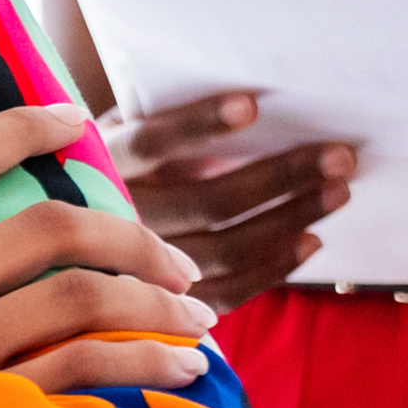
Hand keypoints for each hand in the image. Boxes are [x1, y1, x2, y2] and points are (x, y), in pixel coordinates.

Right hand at [0, 104, 214, 394]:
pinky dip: (141, 363)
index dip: (19, 129)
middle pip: (44, 226)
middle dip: (127, 233)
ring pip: (77, 296)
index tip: (72, 117)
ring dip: (153, 300)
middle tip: (172, 258)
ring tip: (196, 315)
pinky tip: (178, 370)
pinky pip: (79, 373)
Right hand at [95, 87, 348, 308]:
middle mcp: (119, 219)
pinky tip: (311, 241)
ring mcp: (141, 267)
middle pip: (208, 201)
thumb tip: (254, 106)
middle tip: (339, 156)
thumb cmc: (115, 168)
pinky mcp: (165, 303)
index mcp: (102, 165)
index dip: (198, 124)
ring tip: (337, 192)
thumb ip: (163, 125)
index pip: (151, 142)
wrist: (68, 241)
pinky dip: (275, 268)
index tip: (252, 105)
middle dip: (282, 176)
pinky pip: (228, 293)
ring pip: (226, 249)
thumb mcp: (117, 133)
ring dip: (291, 219)